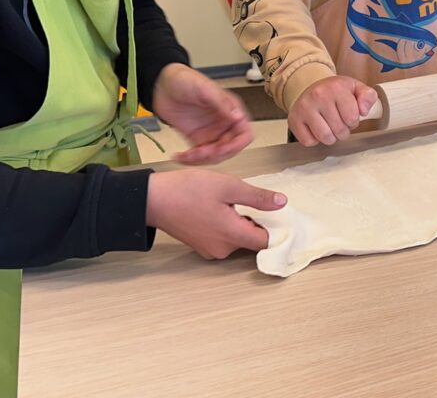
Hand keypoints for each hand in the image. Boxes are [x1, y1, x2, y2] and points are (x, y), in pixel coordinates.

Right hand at [146, 168, 285, 258]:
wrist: (153, 199)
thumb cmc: (188, 190)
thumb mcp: (228, 187)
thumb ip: (257, 197)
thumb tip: (282, 203)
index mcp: (232, 235)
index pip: (267, 242)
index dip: (277, 228)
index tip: (280, 213)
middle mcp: (223, 249)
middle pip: (252, 240)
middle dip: (257, 221)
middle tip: (250, 198)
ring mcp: (210, 250)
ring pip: (238, 238)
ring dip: (241, 221)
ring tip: (231, 201)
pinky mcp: (201, 246)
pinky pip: (224, 238)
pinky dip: (228, 225)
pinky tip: (219, 207)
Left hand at [152, 63, 253, 163]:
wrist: (161, 84)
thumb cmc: (184, 80)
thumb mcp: (205, 88)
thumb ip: (222, 104)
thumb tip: (237, 117)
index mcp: (231, 111)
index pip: (244, 134)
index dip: (237, 145)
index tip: (222, 149)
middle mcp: (223, 124)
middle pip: (229, 149)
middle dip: (216, 154)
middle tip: (199, 152)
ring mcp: (210, 133)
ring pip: (214, 156)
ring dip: (202, 159)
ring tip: (187, 154)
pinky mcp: (196, 138)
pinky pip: (198, 156)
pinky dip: (191, 160)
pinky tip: (180, 156)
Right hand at [288, 75, 379, 145]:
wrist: (310, 86)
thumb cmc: (334, 90)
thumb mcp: (355, 88)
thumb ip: (368, 96)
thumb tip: (364, 111)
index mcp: (336, 87)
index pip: (352, 118)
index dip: (354, 121)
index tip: (349, 115)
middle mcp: (318, 95)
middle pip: (339, 130)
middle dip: (343, 130)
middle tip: (339, 122)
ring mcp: (304, 108)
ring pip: (325, 137)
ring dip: (331, 137)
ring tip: (330, 127)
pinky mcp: (294, 120)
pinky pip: (309, 141)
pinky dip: (315, 139)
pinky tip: (316, 128)